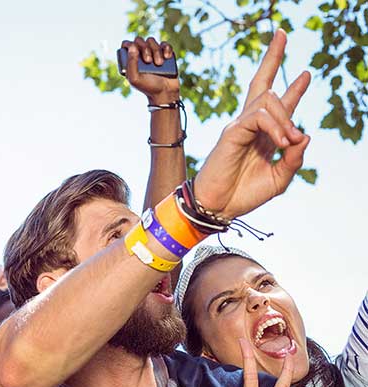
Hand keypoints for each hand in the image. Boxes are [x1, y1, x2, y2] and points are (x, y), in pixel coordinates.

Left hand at [122, 37, 179, 103]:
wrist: (165, 92)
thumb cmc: (147, 87)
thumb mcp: (135, 78)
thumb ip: (131, 63)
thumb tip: (132, 46)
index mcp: (130, 59)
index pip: (127, 44)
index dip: (129, 45)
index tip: (135, 52)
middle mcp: (140, 54)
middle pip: (139, 40)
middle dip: (144, 48)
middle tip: (148, 61)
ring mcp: (153, 52)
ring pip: (151, 41)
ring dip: (156, 51)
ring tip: (159, 64)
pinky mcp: (165, 53)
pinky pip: (165, 44)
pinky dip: (166, 48)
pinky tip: (166, 57)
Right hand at [193, 29, 310, 218]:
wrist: (218, 207)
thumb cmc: (243, 194)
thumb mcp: (280, 178)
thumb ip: (294, 158)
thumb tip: (305, 135)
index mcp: (262, 135)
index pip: (278, 104)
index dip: (293, 88)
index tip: (307, 72)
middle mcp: (249, 125)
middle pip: (262, 84)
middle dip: (274, 58)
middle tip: (287, 39)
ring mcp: (238, 126)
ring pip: (267, 101)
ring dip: (286, 117)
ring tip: (290, 140)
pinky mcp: (231, 133)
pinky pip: (258, 118)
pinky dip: (275, 126)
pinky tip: (282, 141)